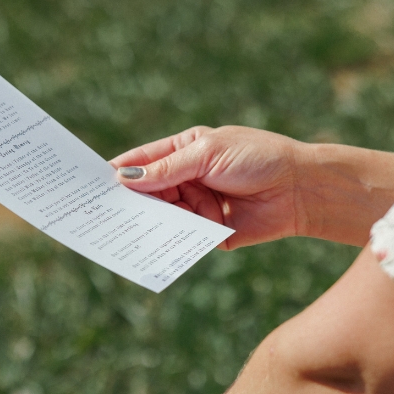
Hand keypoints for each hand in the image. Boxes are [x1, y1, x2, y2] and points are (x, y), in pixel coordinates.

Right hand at [110, 125, 306, 249]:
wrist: (300, 190)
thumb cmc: (258, 158)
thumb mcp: (207, 154)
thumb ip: (167, 168)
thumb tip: (126, 177)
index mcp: (186, 150)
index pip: (145, 160)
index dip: (120, 170)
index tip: (92, 181)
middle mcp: (189, 178)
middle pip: (149, 191)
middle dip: (130, 199)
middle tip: (103, 210)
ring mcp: (198, 206)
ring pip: (163, 215)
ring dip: (147, 219)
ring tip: (123, 226)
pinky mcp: (210, 232)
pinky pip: (183, 236)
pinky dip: (169, 239)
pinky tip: (151, 243)